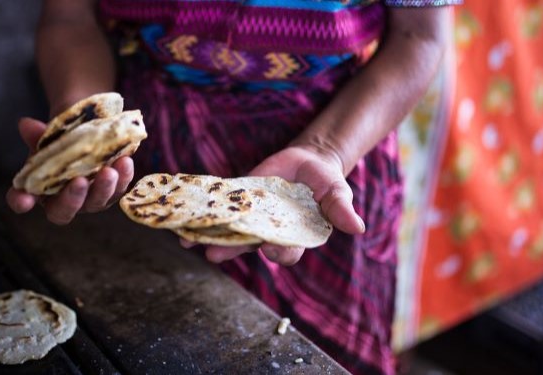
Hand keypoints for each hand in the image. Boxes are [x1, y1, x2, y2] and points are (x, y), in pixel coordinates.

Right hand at [5, 117, 134, 224]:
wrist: (88, 131)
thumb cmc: (62, 139)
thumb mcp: (50, 135)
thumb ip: (39, 134)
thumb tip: (27, 125)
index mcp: (39, 188)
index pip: (22, 199)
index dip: (21, 201)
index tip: (23, 199)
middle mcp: (63, 200)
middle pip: (64, 210)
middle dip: (72, 198)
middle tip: (79, 181)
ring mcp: (90, 199)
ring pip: (96, 202)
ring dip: (104, 188)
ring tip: (109, 172)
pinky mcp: (112, 190)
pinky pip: (119, 188)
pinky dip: (124, 176)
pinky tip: (125, 162)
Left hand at [185, 146, 364, 265]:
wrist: (308, 161)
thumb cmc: (326, 182)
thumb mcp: (337, 193)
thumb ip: (341, 210)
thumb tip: (357, 228)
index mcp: (295, 238)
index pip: (285, 252)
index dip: (277, 252)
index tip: (270, 247)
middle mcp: (270, 233)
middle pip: (249, 246)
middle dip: (231, 250)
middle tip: (214, 254)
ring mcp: (252, 219)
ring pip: (230, 232)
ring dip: (210, 238)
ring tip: (190, 242)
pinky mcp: (239, 201)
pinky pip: (221, 211)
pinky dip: (204, 216)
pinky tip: (185, 222)